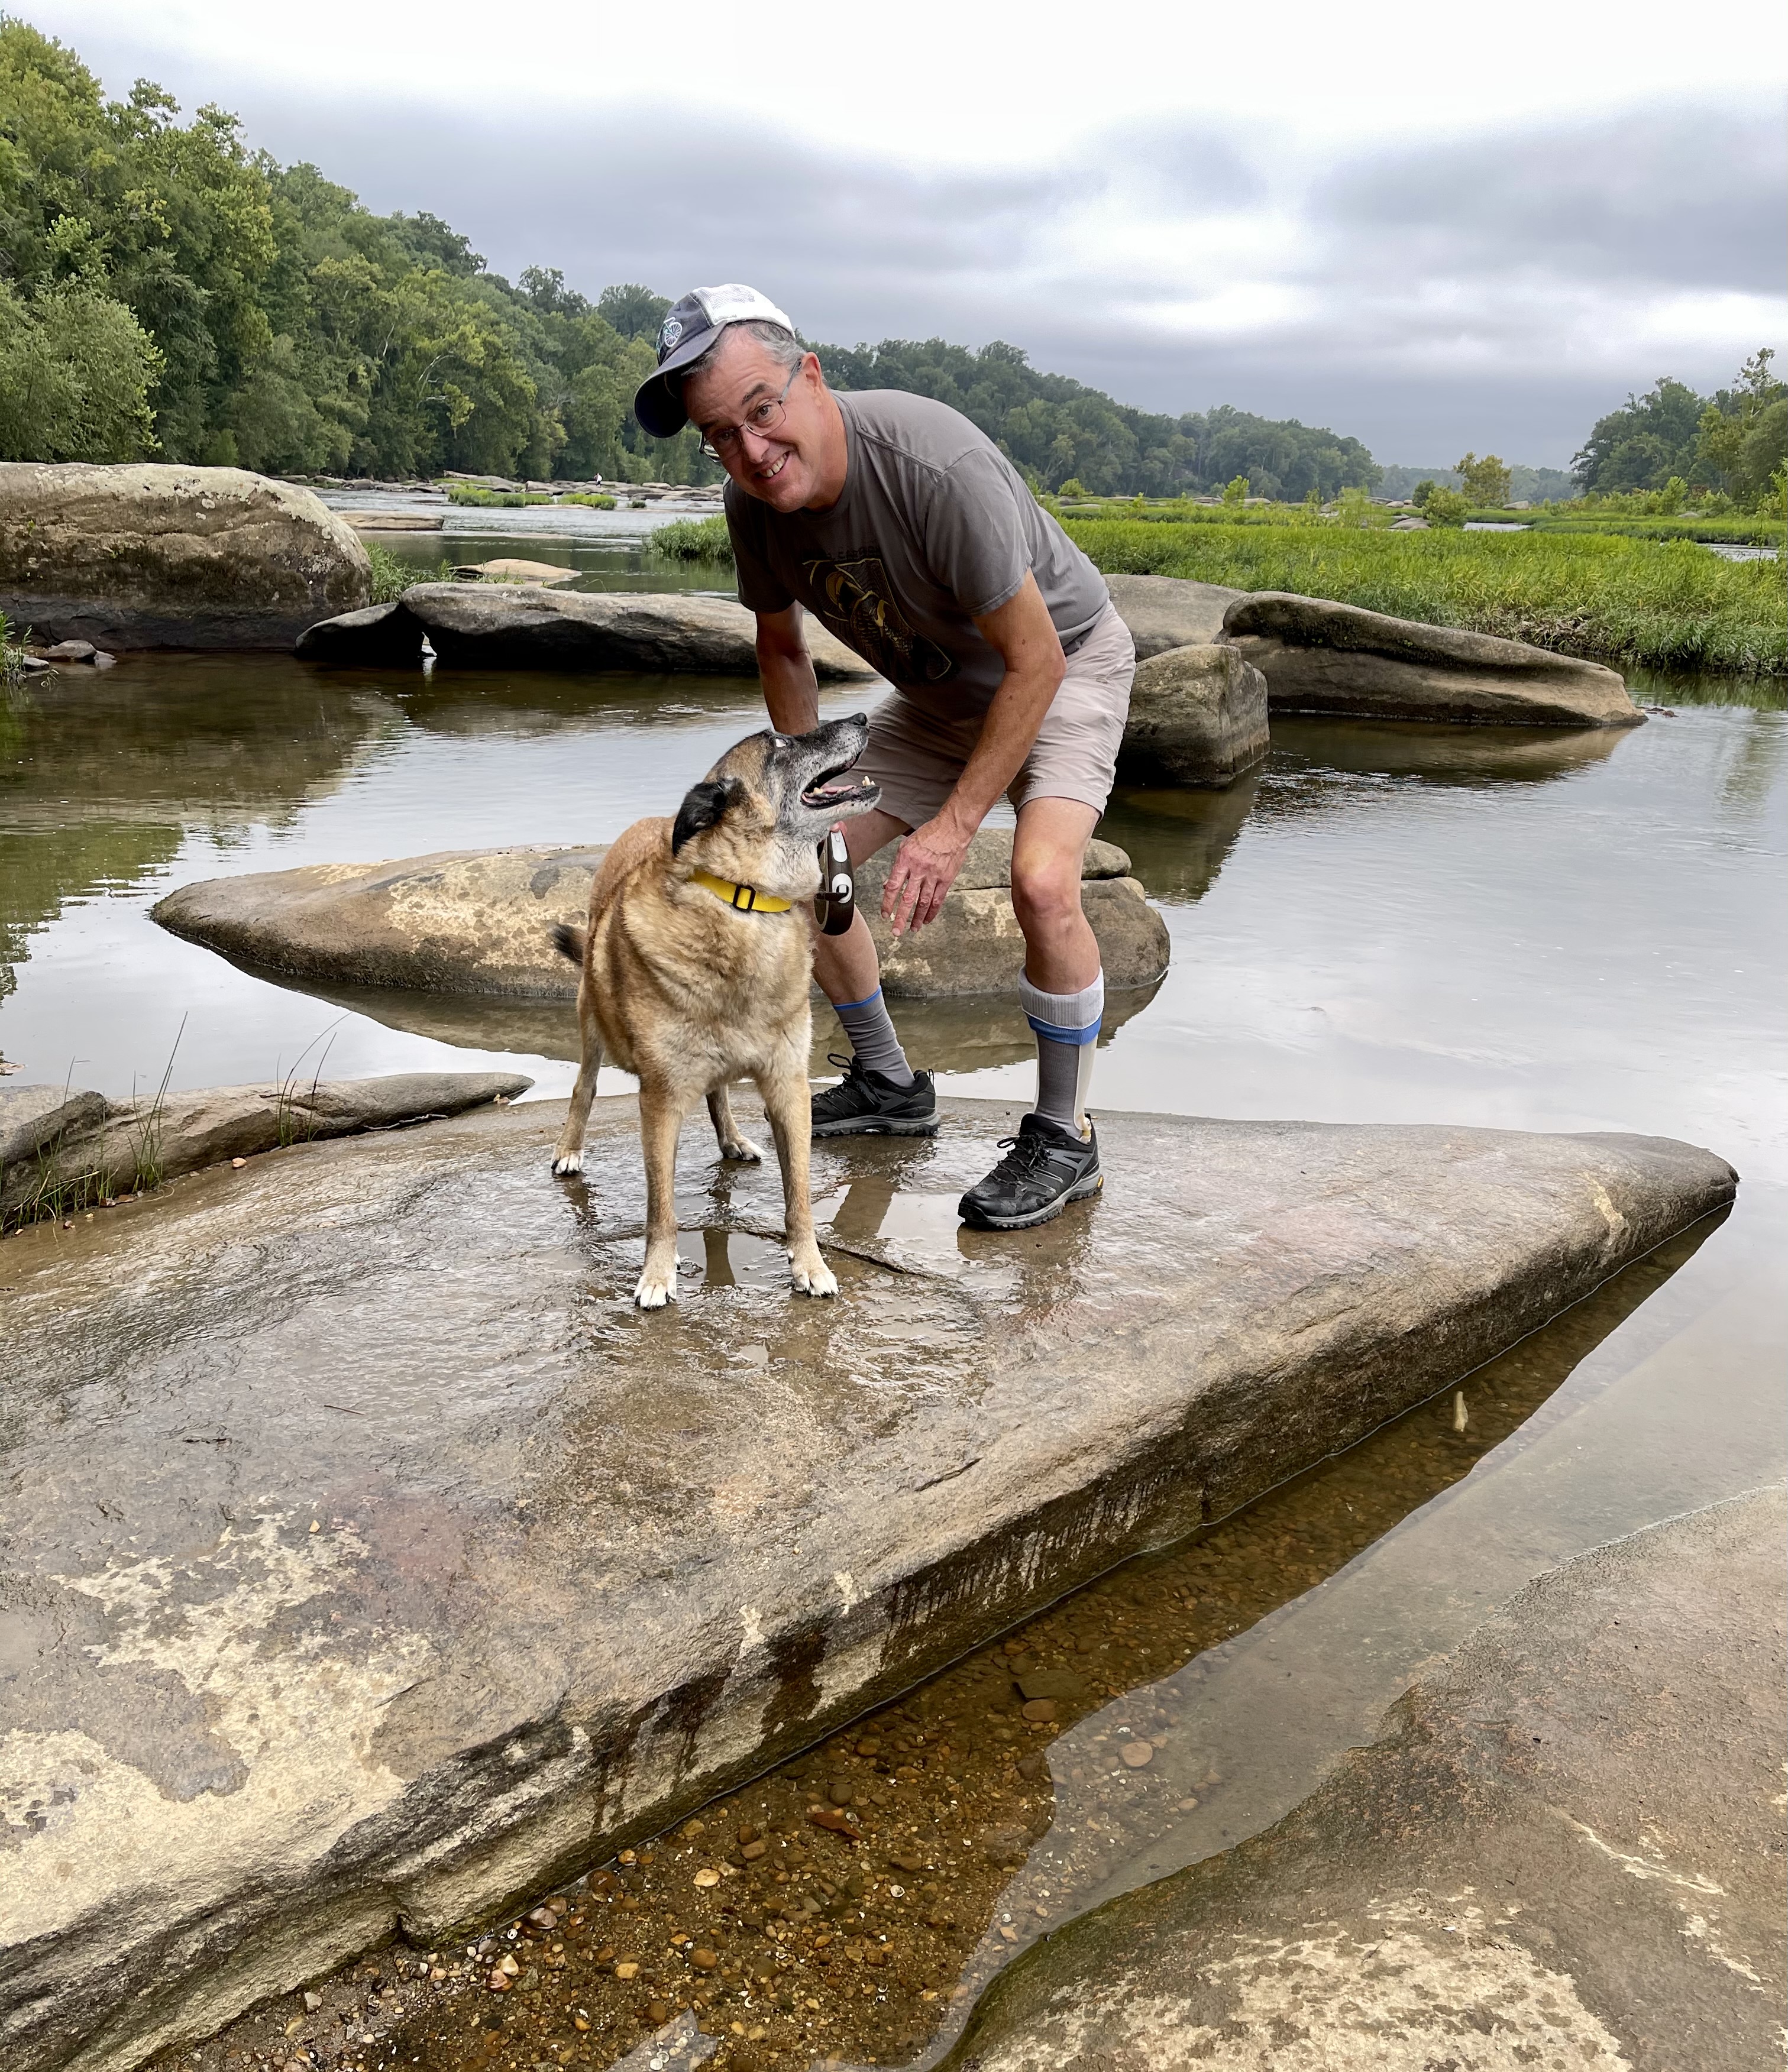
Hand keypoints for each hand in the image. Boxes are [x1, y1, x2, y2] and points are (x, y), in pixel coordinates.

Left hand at [882, 815, 973, 935]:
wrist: (952, 828)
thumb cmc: (929, 834)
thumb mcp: (906, 845)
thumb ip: (897, 866)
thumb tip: (888, 884)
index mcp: (905, 860)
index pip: (893, 886)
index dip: (887, 903)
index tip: (884, 914)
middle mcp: (919, 869)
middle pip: (907, 899)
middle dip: (900, 917)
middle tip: (896, 931)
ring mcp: (934, 875)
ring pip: (923, 902)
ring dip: (917, 918)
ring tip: (912, 929)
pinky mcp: (946, 879)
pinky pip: (938, 899)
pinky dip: (932, 912)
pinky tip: (927, 920)